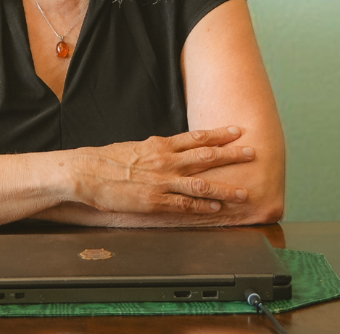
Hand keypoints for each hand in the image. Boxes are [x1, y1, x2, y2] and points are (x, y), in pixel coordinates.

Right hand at [67, 126, 255, 214]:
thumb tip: (167, 148)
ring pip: (200, 183)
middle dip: (231, 155)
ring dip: (224, 188)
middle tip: (252, 153)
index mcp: (160, 145)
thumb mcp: (135, 147)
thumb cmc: (107, 160)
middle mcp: (165, 161)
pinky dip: (202, 207)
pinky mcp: (154, 200)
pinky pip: (183, 204)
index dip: (219, 134)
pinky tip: (217, 209)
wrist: (86, 172)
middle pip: (205, 156)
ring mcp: (161, 182)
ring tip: (244, 191)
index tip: (236, 131)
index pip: (196, 137)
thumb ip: (154, 149)